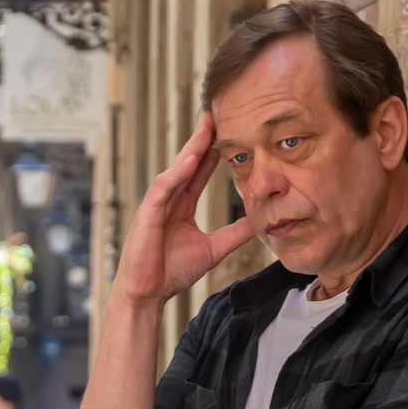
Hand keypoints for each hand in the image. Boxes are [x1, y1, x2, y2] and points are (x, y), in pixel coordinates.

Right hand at [113, 114, 254, 305]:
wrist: (148, 293)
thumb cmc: (172, 272)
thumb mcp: (213, 249)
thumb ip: (234, 234)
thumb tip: (259, 224)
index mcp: (182, 205)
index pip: (200, 172)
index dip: (213, 152)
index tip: (231, 133)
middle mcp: (169, 199)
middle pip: (188, 163)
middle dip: (202, 139)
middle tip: (218, 115)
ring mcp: (157, 204)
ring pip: (177, 170)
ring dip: (191, 148)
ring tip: (207, 129)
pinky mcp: (148, 214)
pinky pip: (163, 188)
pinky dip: (176, 174)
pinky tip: (190, 160)